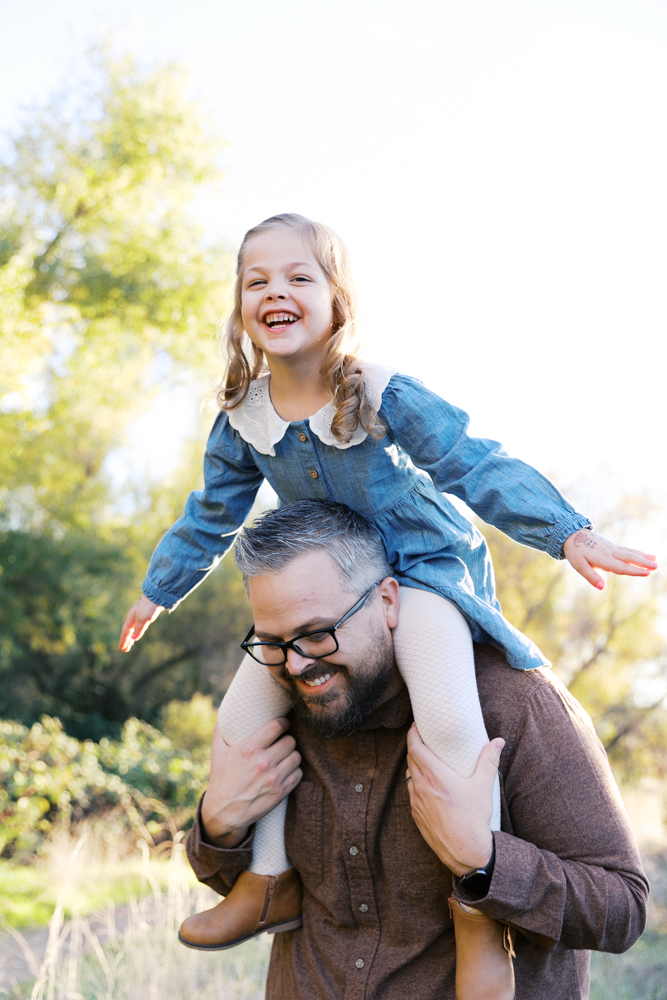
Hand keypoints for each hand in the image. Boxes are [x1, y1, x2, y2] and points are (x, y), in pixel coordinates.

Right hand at [119, 595, 163, 650]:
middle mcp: (134, 616)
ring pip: (133, 628)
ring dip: (131, 636)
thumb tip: (134, 638)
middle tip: (125, 649)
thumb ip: (139, 628)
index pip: (126, 632)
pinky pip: (138, 625)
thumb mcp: (143, 618)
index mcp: (131, 618)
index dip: (124, 640)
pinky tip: (138, 632)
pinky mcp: (146, 613)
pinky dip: (136, 631)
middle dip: (126, 640)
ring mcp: (139, 614)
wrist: (157, 594)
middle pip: (128, 631)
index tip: (122, 649)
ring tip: (130, 644)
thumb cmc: (149, 606)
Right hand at [201, 719, 301, 847]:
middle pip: (290, 740)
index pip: (277, 727)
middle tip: (282, 742)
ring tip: (285, 756)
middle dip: (287, 740)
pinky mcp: (280, 792)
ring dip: (292, 755)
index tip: (283, 724)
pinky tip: (286, 770)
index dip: (283, 723)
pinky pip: (298, 774)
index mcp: (249, 749)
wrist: (224, 812)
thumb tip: (225, 712)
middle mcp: (263, 762)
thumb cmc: (221, 779)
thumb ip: (221, 731)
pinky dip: (294, 771)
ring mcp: (273, 778)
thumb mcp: (217, 753)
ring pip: (297, 756)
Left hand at [406, 724, 502, 875]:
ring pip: (409, 775)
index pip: (414, 748)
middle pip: (410, 759)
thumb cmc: (474, 818)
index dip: (413, 734)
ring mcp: (416, 802)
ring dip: (414, 764)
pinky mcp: (416, 814)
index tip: (417, 726)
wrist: (465, 851)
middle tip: (423, 738)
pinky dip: (415, 782)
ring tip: (424, 759)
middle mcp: (421, 787)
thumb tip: (498, 741)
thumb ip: (489, 760)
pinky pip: (411, 791)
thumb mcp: (483, 786)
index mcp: (434, 776)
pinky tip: (425, 783)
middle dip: (414, 746)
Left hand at [563, 529, 657, 590]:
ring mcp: (611, 548)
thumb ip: (591, 577)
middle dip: (643, 562)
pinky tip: (645, 554)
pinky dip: (637, 552)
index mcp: (602, 559)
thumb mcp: (579, 566)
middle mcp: (609, 552)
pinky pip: (626, 549)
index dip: (634, 571)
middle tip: (656, 567)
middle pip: (629, 558)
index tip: (647, 573)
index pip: (621, 567)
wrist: (571, 534)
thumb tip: (602, 588)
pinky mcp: (611, 546)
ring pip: (629, 552)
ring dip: (643, 556)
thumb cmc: (575, 552)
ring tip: (655, 560)